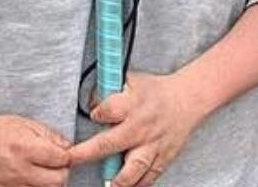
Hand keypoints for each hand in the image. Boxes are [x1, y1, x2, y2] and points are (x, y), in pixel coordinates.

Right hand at [0, 110, 71, 186]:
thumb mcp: (26, 124)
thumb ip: (50, 136)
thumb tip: (68, 148)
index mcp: (24, 148)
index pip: (61, 159)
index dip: (67, 156)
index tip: (63, 154)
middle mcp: (18, 169)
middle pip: (57, 181)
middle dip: (61, 172)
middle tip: (55, 165)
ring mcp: (11, 184)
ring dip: (48, 182)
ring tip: (41, 171)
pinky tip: (30, 178)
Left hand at [67, 71, 209, 185]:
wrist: (188, 100)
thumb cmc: (156, 91)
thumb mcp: (132, 80)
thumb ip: (109, 88)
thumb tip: (88, 98)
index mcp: (133, 104)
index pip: (109, 110)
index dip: (97, 113)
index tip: (93, 115)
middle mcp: (140, 127)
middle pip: (111, 143)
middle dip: (87, 153)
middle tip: (70, 159)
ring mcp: (152, 146)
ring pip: (133, 168)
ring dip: (117, 180)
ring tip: (107, 186)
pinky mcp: (162, 159)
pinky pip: (149, 177)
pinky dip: (138, 185)